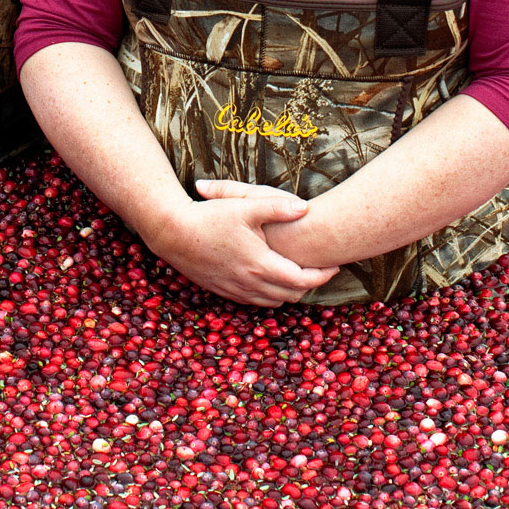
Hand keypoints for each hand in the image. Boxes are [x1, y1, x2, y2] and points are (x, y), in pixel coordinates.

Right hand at [147, 179, 340, 305]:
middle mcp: (251, 283)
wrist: (173, 234)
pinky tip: (271, 281)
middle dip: (310, 285)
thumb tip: (305, 207)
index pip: (302, 279)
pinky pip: (255, 302)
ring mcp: (236, 290)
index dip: (322, 275)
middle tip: (321, 271)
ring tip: (300, 276)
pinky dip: (270, 295)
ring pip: (274, 301)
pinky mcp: (224, 291)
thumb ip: (277, 206)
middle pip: (291, 294)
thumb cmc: (209, 217)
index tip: (335, 266)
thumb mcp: (245, 206)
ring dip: (290, 292)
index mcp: (260, 264)